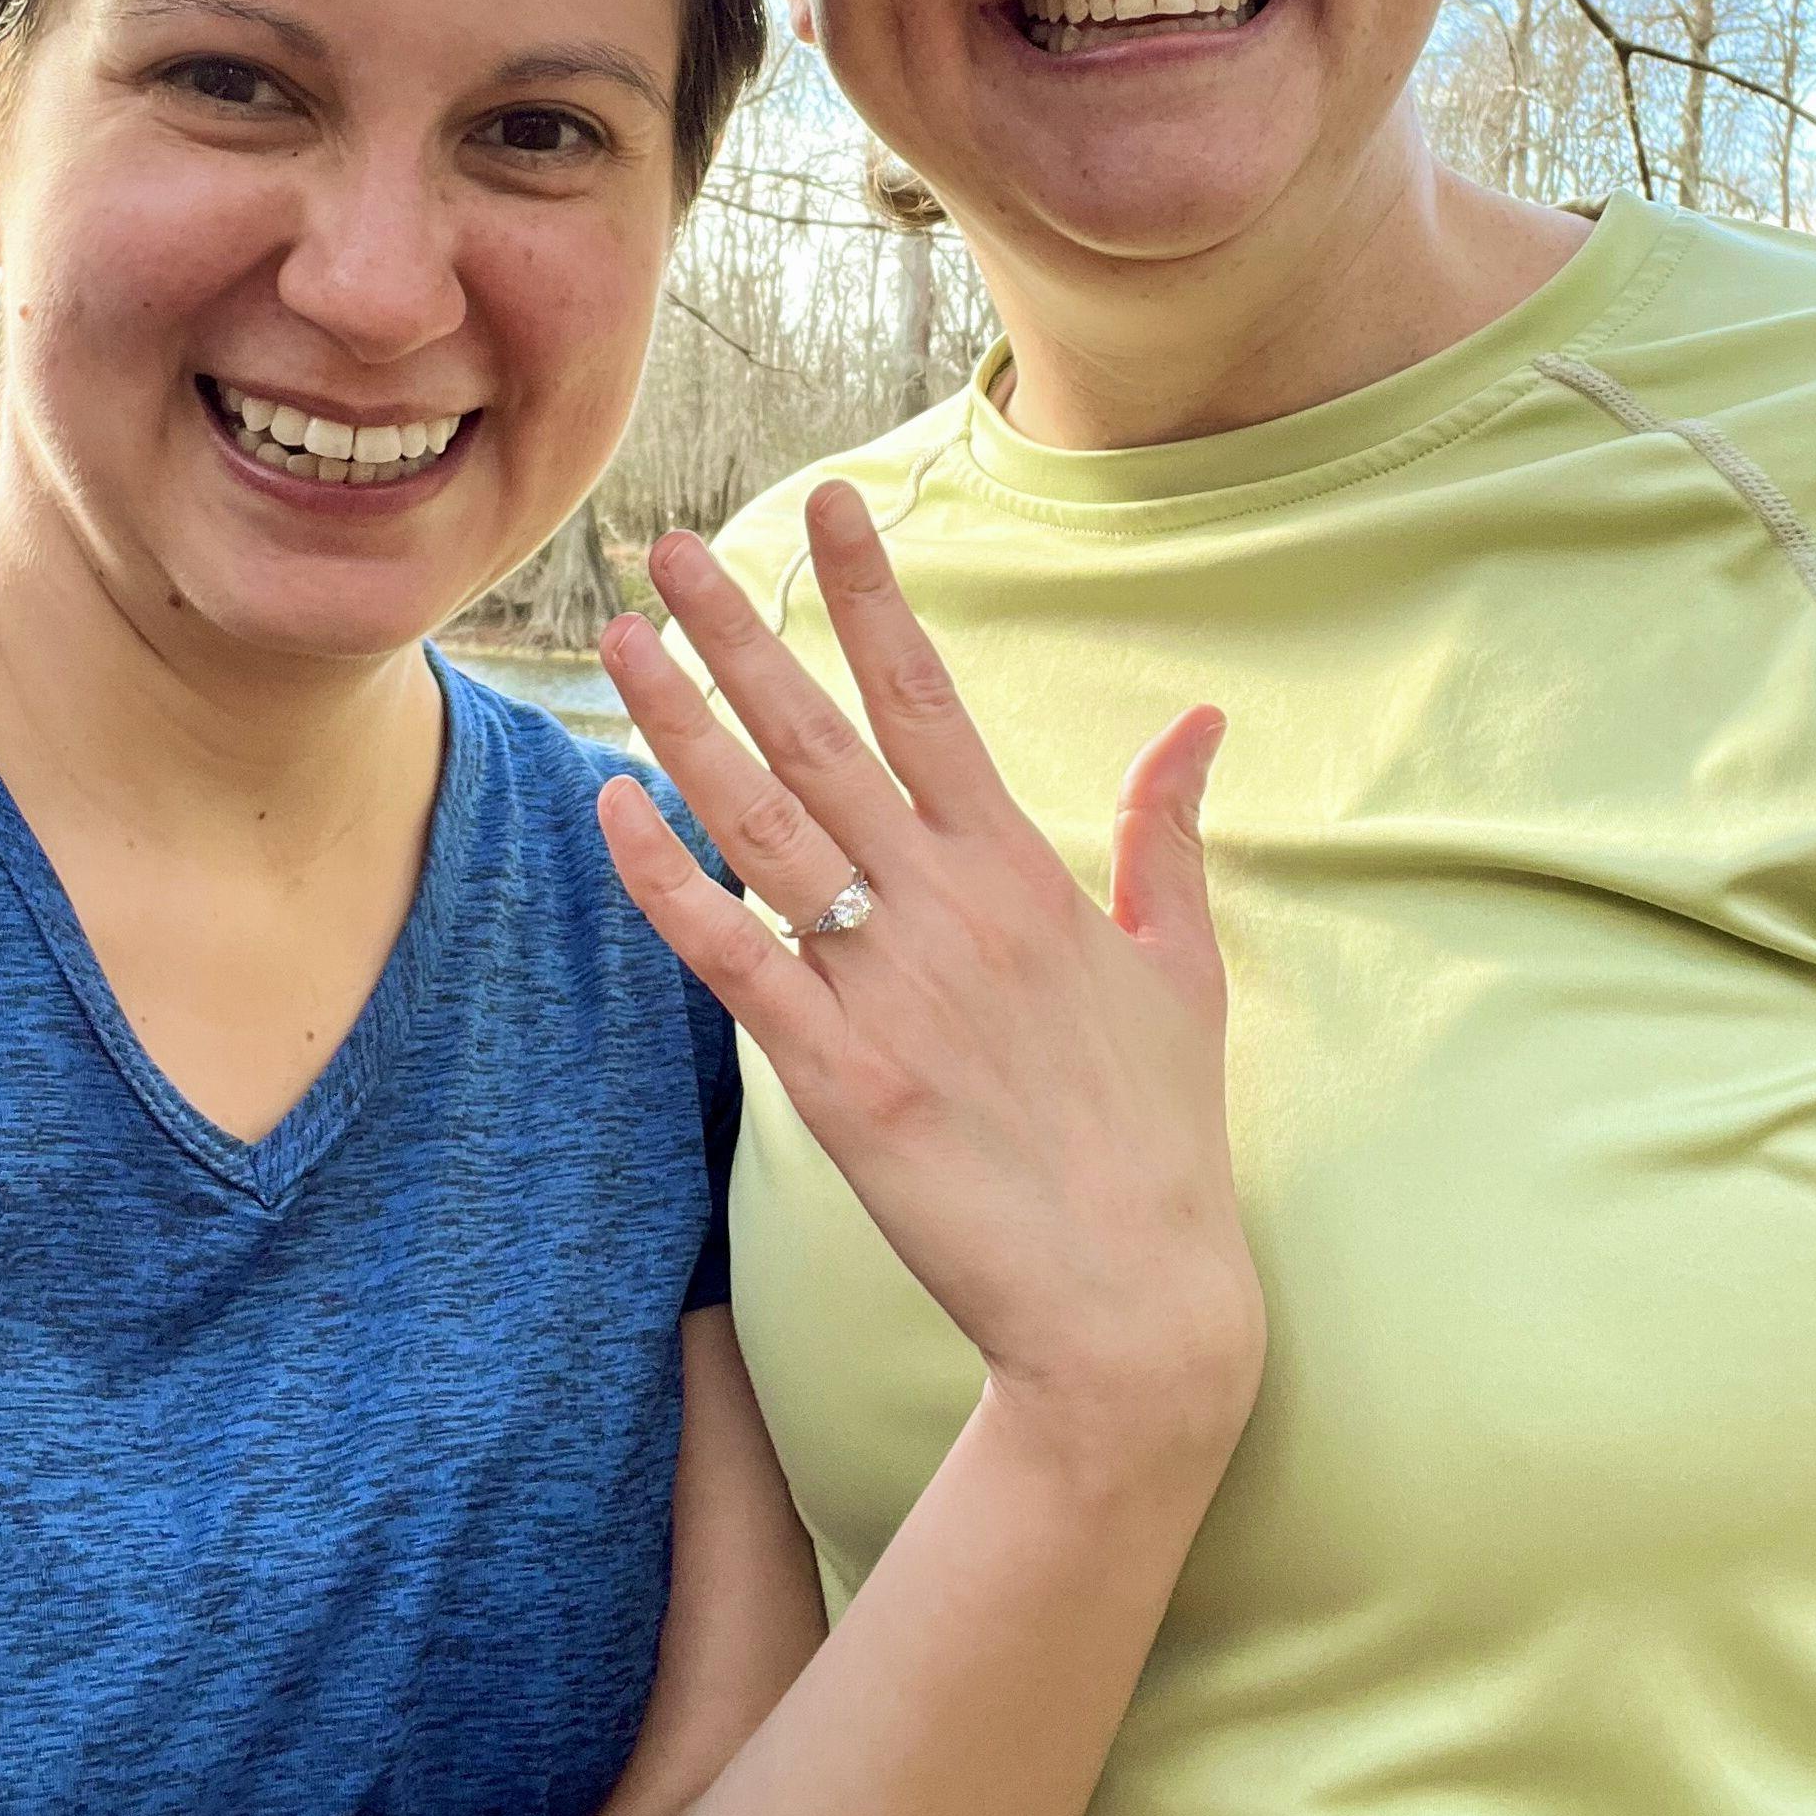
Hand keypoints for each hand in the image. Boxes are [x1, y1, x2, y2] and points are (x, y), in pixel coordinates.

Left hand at [594, 484, 1264, 1471]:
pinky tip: (614, 809)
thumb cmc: (1158, 1138)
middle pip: (820, 735)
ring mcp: (886, 986)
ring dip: (681, 725)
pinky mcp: (836, 1076)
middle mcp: (946, 905)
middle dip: (741, 631)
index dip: (871, 595)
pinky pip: (733, 956)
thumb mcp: (1183, 968)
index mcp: (1021, 869)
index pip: (929, 696)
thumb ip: (1169, 832)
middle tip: (670, 546)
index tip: (827, 507)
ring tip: (622, 639)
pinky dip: (668, 880)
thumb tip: (1200, 719)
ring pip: (760, 824)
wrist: (1132, 1307)